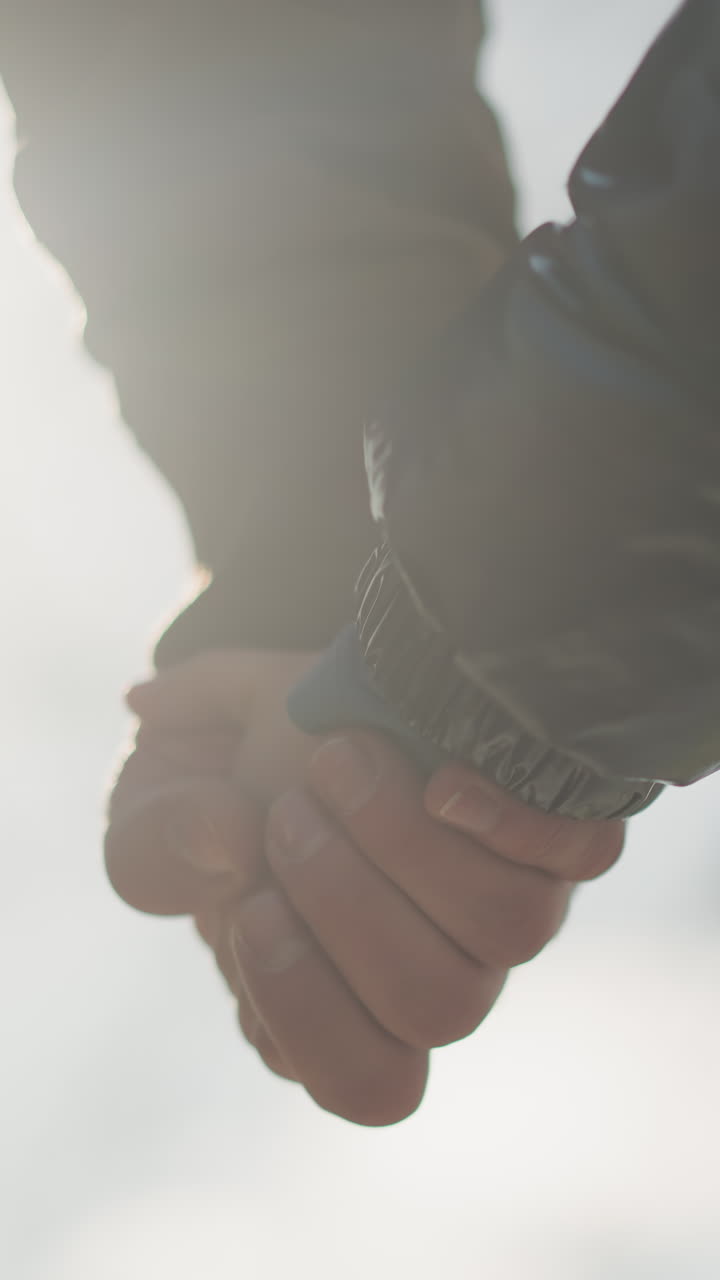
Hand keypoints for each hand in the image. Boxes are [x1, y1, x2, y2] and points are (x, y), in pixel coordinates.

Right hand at [124, 652, 624, 1127]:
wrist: (302, 698)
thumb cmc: (225, 777)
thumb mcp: (157, 812)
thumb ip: (162, 844)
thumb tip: (231, 835)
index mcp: (344, 1004)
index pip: (368, 1084)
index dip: (307, 1005)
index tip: (251, 902)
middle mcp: (442, 970)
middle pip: (438, 1005)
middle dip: (346, 900)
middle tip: (287, 811)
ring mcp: (505, 903)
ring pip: (509, 930)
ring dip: (406, 842)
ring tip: (337, 761)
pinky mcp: (549, 826)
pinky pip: (581, 851)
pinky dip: (515, 817)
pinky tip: (440, 778)